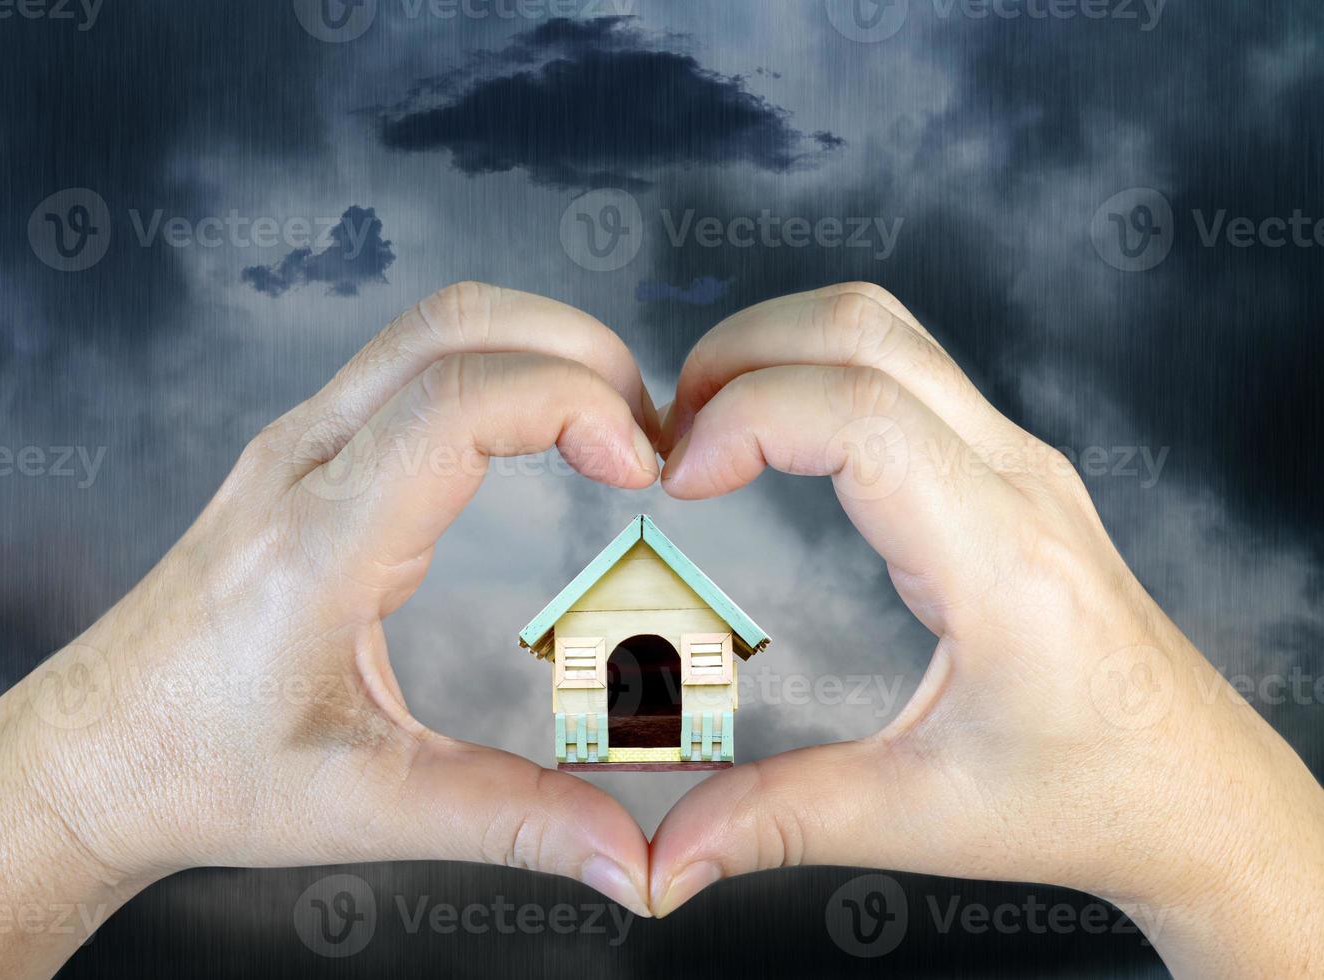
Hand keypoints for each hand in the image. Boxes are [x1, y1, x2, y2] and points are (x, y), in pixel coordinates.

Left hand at [0, 282, 659, 978]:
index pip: (458, 403)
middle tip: (650, 434)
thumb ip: (510, 821)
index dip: (573, 403)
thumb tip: (628, 855)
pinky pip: (410, 364)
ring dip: (540, 350)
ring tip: (611, 431)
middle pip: (454, 324)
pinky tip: (539, 435)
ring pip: (432, 327)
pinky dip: (498, 370)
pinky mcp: (301, 453)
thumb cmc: (200, 771)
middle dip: (578, 351)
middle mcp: (300, 466)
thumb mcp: (366, 807)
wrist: (91, 753)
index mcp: (316, 544)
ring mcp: (294, 447)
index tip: (641, 467)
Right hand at [648, 283, 1323, 976]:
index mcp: (1002, 564)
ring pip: (883, 329)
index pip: (862, 417)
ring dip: (775, 351)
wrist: (1196, 787)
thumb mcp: (923, 818)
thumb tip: (666, 858)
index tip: (677, 481)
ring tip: (704, 431)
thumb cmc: (1090, 796)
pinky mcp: (1006, 465)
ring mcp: (1017, 461)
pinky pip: (899, 366)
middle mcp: (1017, 483)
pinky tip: (770, 443)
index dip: (745, 418)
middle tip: (668, 439)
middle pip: (863, 330)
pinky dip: (812, 373)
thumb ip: (780, 823)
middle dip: (738, 355)